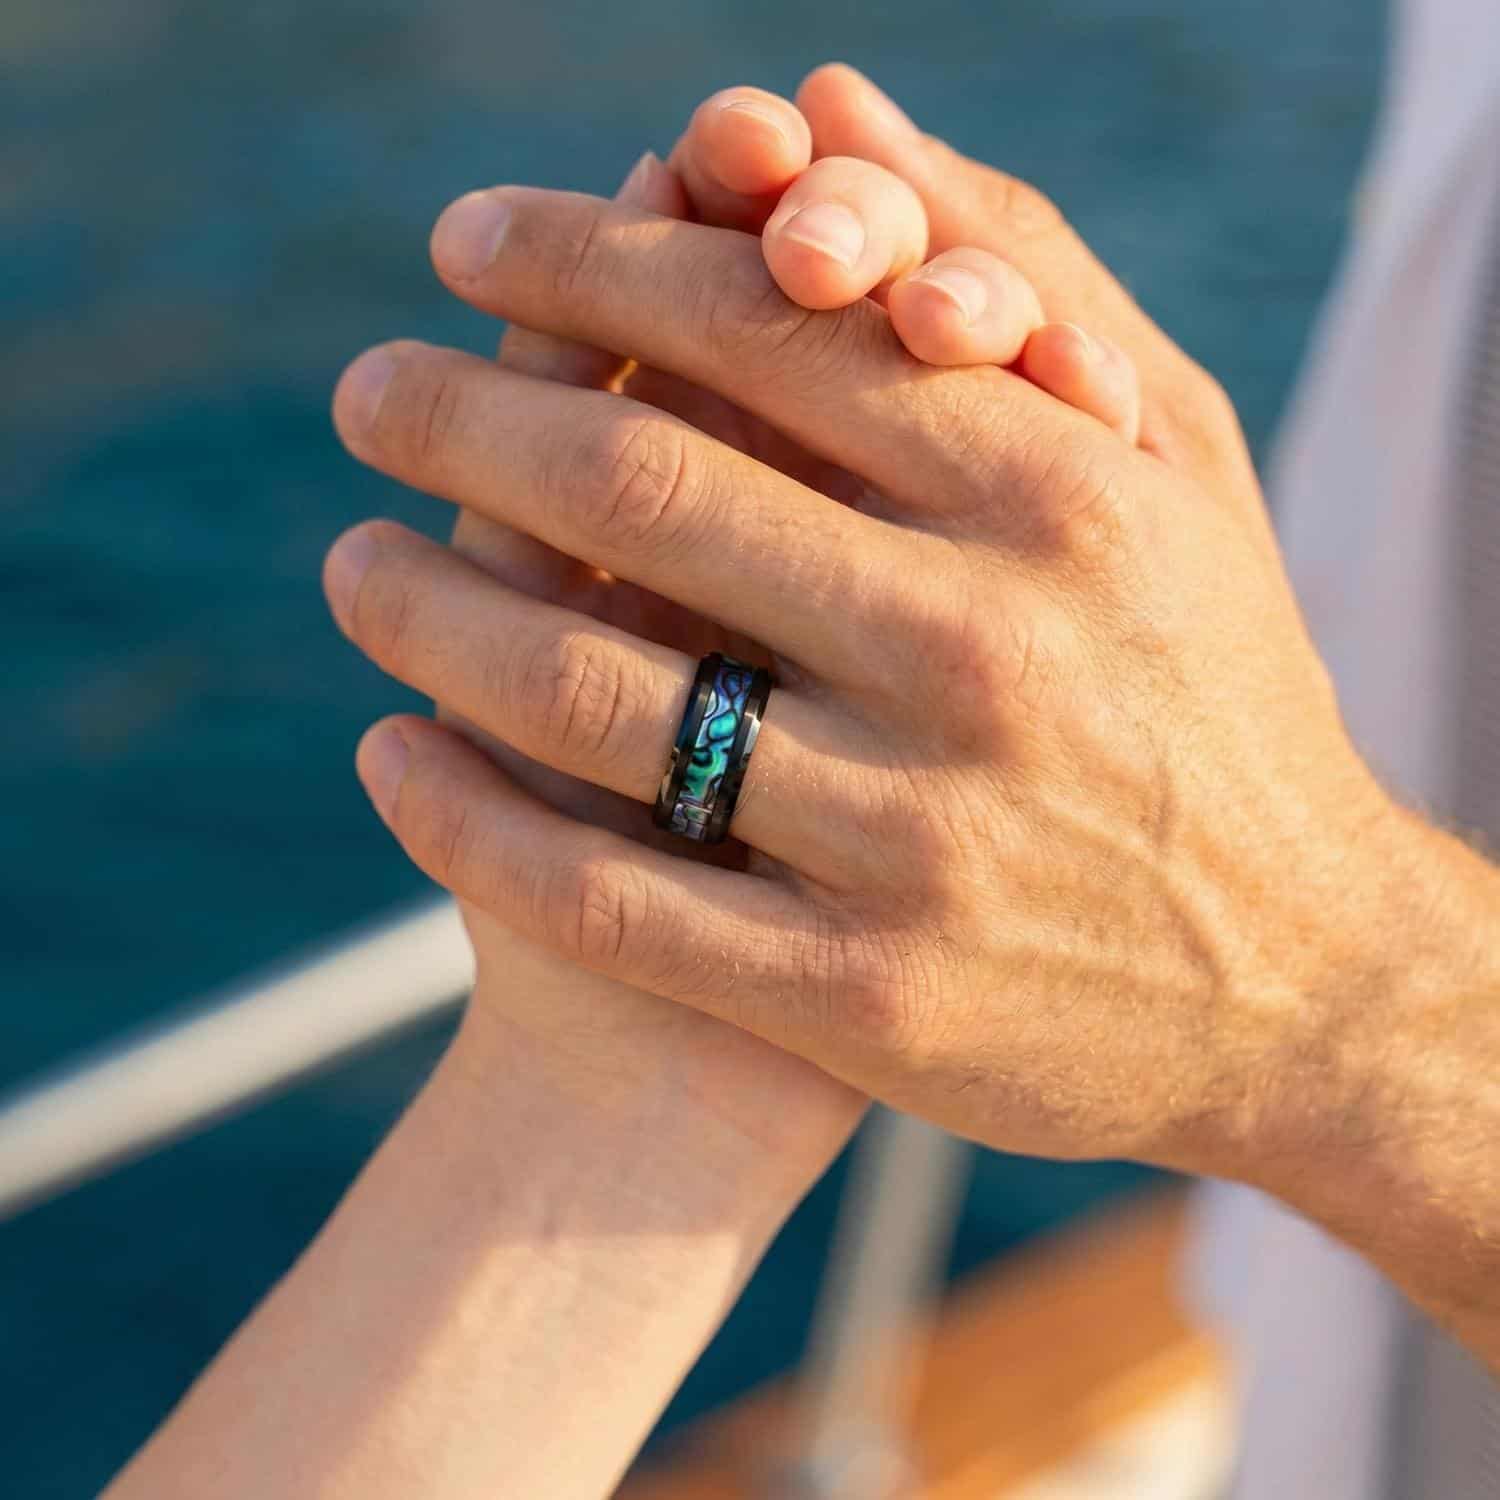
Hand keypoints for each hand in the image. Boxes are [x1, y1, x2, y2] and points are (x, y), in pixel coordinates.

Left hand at [423, 75, 1136, 1173]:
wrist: (1305, 986)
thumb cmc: (1219, 698)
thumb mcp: (1178, 471)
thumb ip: (1023, 273)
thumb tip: (833, 100)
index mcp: (1062, 498)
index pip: (772, 325)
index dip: (590, 260)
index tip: (470, 246)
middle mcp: (994, 657)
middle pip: (649, 486)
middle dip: (460, 412)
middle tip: (363, 388)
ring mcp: (926, 843)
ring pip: (596, 699)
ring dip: (425, 612)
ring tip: (346, 566)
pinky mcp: (869, 1003)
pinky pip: (608, 900)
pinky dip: (466, 824)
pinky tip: (390, 762)